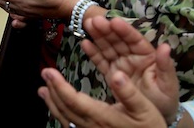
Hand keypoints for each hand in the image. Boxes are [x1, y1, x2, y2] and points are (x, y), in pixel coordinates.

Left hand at [38, 66, 166, 127]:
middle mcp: (92, 126)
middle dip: (53, 90)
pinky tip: (57, 107)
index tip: (49, 72)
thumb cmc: (150, 127)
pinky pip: (70, 123)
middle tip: (44, 73)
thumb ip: (129, 92)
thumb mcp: (145, 108)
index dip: (59, 86)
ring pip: (65, 117)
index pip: (74, 100)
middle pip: (65, 108)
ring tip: (43, 90)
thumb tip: (117, 74)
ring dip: (52, 102)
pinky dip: (60, 112)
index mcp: (102, 116)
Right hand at [81, 16, 179, 121]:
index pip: (134, 40)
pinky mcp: (111, 74)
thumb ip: (165, 66)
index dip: (124, 30)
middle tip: (94, 19)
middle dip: (106, 29)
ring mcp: (120, 64)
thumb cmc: (164, 99)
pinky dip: (93, 53)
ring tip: (87, 24)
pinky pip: (101, 62)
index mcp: (147, 55)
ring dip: (98, 36)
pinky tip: (85, 43)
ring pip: (108, 47)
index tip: (114, 21)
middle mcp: (132, 56)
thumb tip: (165, 46)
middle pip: (118, 40)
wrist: (153, 116)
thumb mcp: (167, 84)